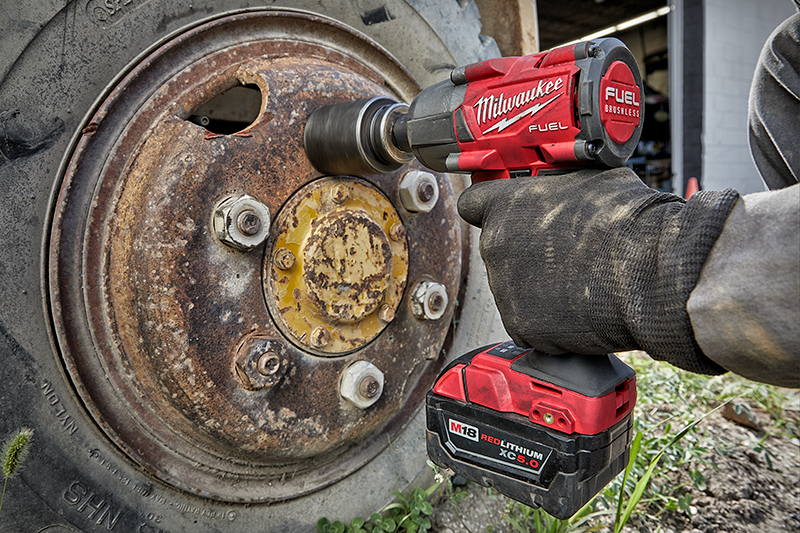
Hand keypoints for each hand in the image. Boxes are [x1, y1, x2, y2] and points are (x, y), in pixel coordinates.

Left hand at [458, 167, 737, 373]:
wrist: (650, 274)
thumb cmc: (628, 222)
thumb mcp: (591, 181)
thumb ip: (561, 187)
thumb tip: (566, 190)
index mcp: (505, 205)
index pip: (474, 203)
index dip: (492, 209)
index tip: (506, 215)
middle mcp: (495, 246)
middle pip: (499, 250)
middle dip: (525, 252)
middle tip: (564, 254)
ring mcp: (504, 288)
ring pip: (514, 288)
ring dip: (538, 287)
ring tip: (580, 282)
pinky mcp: (520, 325)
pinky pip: (530, 321)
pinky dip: (550, 320)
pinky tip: (580, 308)